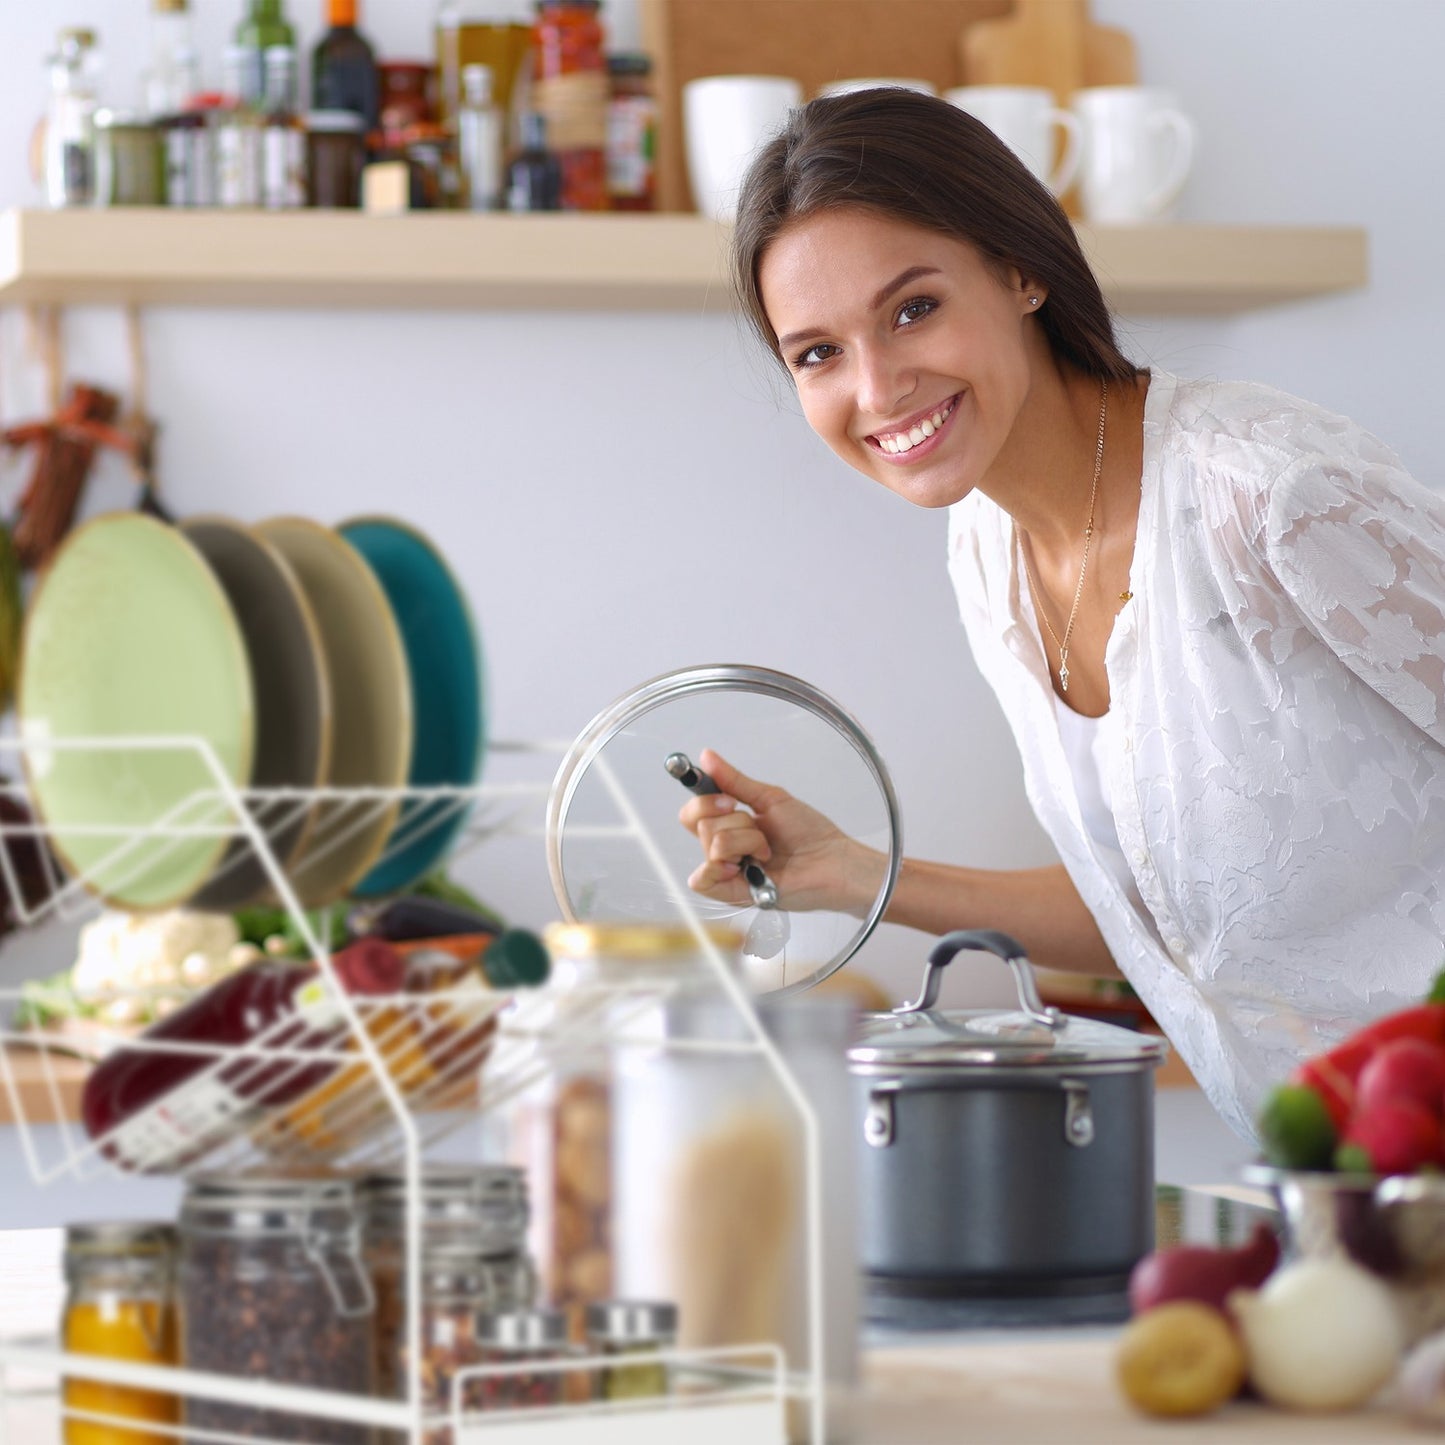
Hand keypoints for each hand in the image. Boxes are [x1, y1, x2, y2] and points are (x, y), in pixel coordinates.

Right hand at [677, 748, 885, 914]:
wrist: (832, 860)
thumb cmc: (809, 833)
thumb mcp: (769, 799)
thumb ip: (734, 781)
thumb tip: (706, 757)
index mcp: (730, 825)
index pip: (693, 812)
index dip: (705, 801)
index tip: (730, 800)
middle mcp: (725, 848)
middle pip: (701, 825)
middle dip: (737, 822)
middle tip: (760, 829)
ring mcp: (728, 871)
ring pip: (712, 845)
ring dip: (746, 842)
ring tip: (767, 851)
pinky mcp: (732, 894)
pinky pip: (702, 881)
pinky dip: (720, 867)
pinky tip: (745, 866)